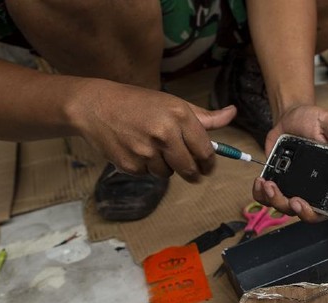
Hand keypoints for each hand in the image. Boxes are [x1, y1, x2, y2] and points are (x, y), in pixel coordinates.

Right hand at [72, 79, 236, 181]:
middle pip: (190, 169)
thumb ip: (205, 116)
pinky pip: (148, 174)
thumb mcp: (173, 103)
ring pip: (169, 173)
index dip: (209, 163)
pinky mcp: (130, 164)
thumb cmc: (139, 103)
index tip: (208, 166)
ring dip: (166, 167)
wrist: (95, 106)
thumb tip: (232, 113)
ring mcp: (146, 151)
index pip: (205, 151)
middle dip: (192, 172)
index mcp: (179, 115)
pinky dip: (146, 167)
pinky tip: (137, 150)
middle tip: (189, 168)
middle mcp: (165, 134)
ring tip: (153, 148)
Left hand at [253, 104, 327, 221]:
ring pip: (283, 206)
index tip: (304, 203)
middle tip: (289, 198)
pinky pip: (266, 197)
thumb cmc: (313, 120)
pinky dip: (260, 194)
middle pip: (303, 212)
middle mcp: (312, 187)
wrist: (292, 117)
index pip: (327, 207)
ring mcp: (293, 186)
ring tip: (268, 184)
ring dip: (274, 200)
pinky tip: (260, 182)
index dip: (315, 213)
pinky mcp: (277, 181)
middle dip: (293, 209)